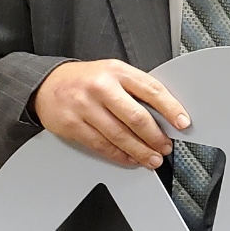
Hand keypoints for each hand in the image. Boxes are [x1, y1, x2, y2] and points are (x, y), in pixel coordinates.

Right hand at [32, 59, 189, 168]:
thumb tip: (165, 114)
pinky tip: (130, 159)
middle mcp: (101, 87)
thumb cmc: (87, 80)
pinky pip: (101, 145)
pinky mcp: (72, 125)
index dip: (171, 108)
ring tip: (152, 158)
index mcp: (118, 71)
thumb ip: (137, 89)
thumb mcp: (114, 73)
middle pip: (136, 117)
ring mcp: (85, 107)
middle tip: (166, 147)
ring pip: (119, 135)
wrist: (46, 84)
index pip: (152, 90)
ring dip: (140, 151)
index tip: (182, 122)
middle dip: (155, 136)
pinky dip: (119, 155)